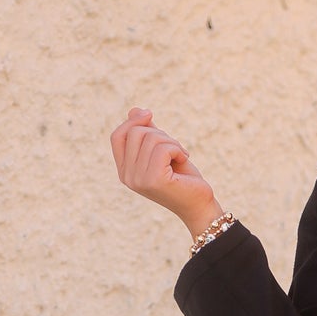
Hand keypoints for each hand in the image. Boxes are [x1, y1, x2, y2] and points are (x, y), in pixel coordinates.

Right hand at [110, 106, 223, 238]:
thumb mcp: (162, 151)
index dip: (132, 122)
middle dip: (159, 133)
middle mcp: (127, 177)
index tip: (149, 114)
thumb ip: (147, 133)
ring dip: (172, 142)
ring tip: (180, 156)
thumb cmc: (182, 178)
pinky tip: (183, 160)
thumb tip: (135, 110)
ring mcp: (139, 180)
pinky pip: (163, 148)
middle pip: (135, 133)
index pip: (117, 137)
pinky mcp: (154, 180)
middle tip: (174, 148)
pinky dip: (178, 149)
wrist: (199, 205)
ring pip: (151, 138)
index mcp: (125, 171)